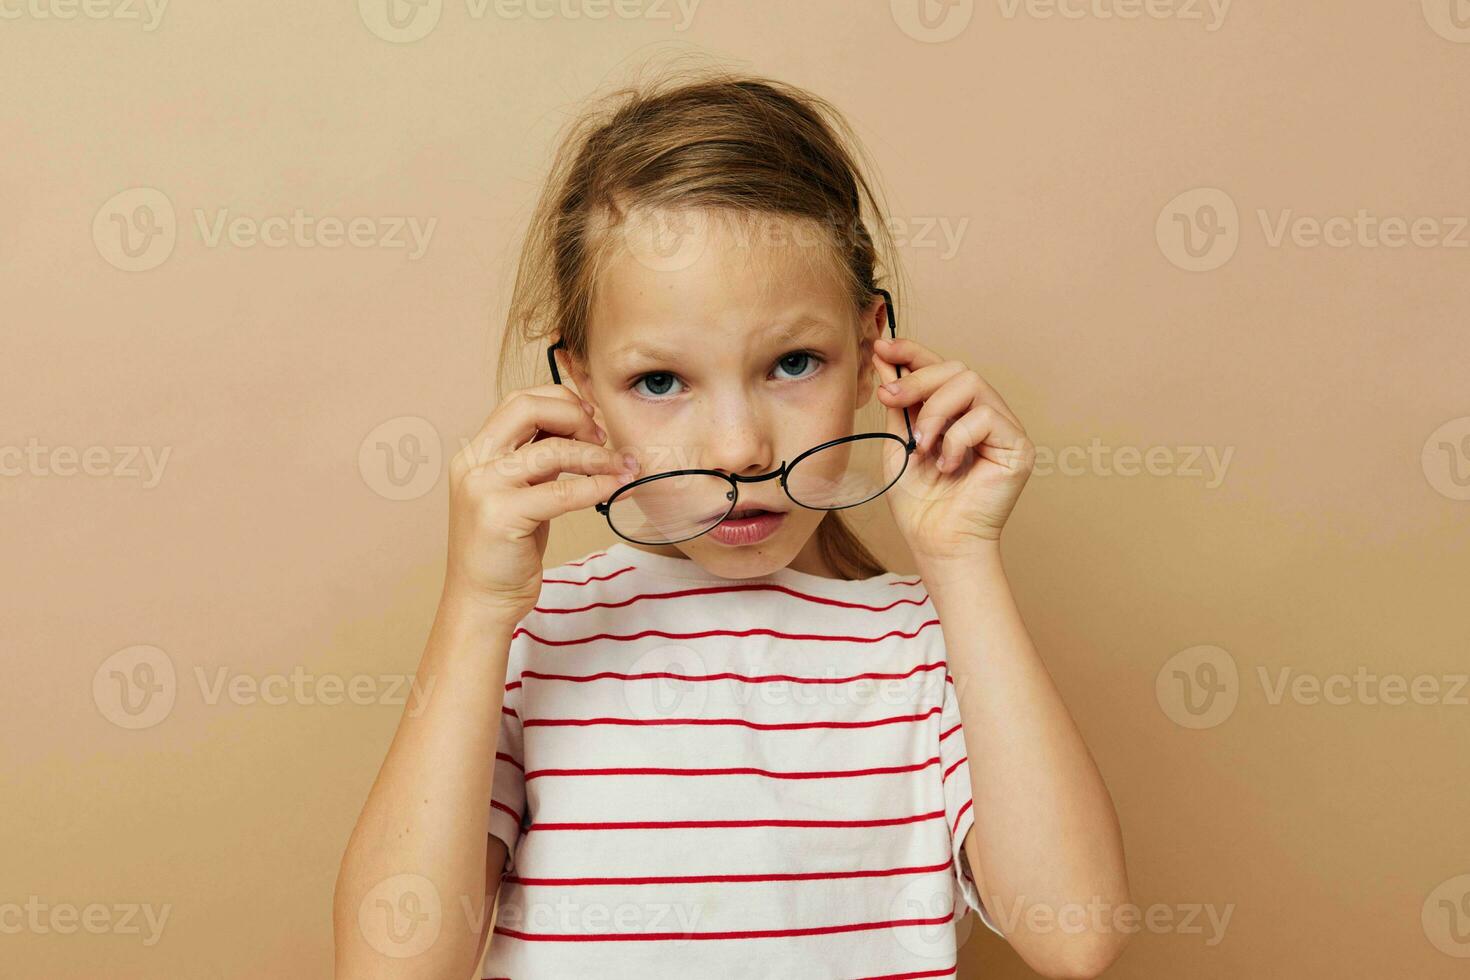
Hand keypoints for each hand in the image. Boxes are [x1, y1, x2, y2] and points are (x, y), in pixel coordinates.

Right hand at [444, 384, 639, 621]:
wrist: (480, 601)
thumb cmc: (505, 551)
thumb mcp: (519, 494)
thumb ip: (537, 461)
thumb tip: (580, 430)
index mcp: (476, 453)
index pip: (518, 401)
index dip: (561, 402)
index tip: (591, 421)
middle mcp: (473, 464)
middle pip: (528, 408)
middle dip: (575, 415)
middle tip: (603, 438)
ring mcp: (483, 488)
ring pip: (552, 449)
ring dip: (597, 455)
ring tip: (622, 466)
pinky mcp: (501, 515)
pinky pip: (562, 490)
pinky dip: (596, 485)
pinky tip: (616, 489)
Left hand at [870, 337, 1034, 561]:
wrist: (937, 542)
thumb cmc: (920, 502)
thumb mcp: (899, 441)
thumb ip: (899, 402)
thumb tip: (885, 358)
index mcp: (958, 413)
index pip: (941, 369)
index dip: (914, 352)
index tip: (883, 346)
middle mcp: (986, 415)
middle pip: (957, 369)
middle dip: (917, 380)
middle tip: (889, 399)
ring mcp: (1005, 429)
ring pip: (971, 384)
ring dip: (935, 412)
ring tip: (922, 447)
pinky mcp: (1019, 446)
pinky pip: (985, 416)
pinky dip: (956, 439)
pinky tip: (948, 466)